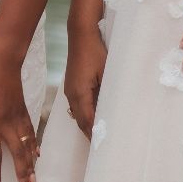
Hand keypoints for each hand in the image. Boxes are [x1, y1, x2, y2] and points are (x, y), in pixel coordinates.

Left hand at [0, 54, 38, 181]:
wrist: (2, 64)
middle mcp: (8, 125)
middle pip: (17, 155)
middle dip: (22, 175)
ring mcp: (19, 119)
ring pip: (27, 147)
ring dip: (31, 166)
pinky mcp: (25, 112)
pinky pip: (31, 133)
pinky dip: (34, 146)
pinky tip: (37, 156)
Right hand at [64, 24, 106, 138]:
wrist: (81, 35)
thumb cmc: (95, 52)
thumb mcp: (106, 73)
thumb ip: (107, 93)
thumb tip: (112, 111)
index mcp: (80, 93)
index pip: (87, 120)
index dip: (94, 134)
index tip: (101, 146)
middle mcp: (72, 95)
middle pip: (80, 120)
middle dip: (89, 133)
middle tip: (101, 145)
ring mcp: (70, 90)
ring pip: (77, 114)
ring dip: (86, 124)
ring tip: (98, 135)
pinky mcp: (72, 85)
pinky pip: (77, 105)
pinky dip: (85, 114)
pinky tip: (94, 116)